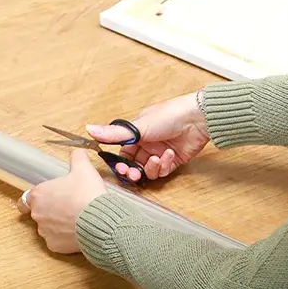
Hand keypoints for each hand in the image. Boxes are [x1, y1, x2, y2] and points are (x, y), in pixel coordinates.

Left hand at [24, 150, 106, 253]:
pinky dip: (66, 236)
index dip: (37, 197)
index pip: (26, 199)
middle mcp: (38, 214)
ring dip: (59, 223)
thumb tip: (78, 152)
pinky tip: (79, 229)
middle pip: (39, 212)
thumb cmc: (88, 194)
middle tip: (70, 204)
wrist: (99, 220)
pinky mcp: (55, 246)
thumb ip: (78, 157)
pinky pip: (58, 240)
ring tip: (78, 217)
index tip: (48, 196)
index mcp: (39, 194)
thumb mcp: (84, 168)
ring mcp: (45, 232)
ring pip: (48, 227)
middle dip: (52, 209)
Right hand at [86, 92, 209, 181]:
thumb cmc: (170, 115)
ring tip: (157, 159)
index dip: (120, 163)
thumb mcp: (139, 126)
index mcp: (137, 133)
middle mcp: (147, 144)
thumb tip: (89, 129)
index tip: (120, 168)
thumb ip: (115, 133)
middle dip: (133, 171)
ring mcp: (160, 152)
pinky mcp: (173, 160)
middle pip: (134, 165)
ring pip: (148, 170)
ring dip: (151, 167)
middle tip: (134, 173)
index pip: (123, 153)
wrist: (197, 118)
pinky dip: (164, 165)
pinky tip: (169, 154)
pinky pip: (162, 170)